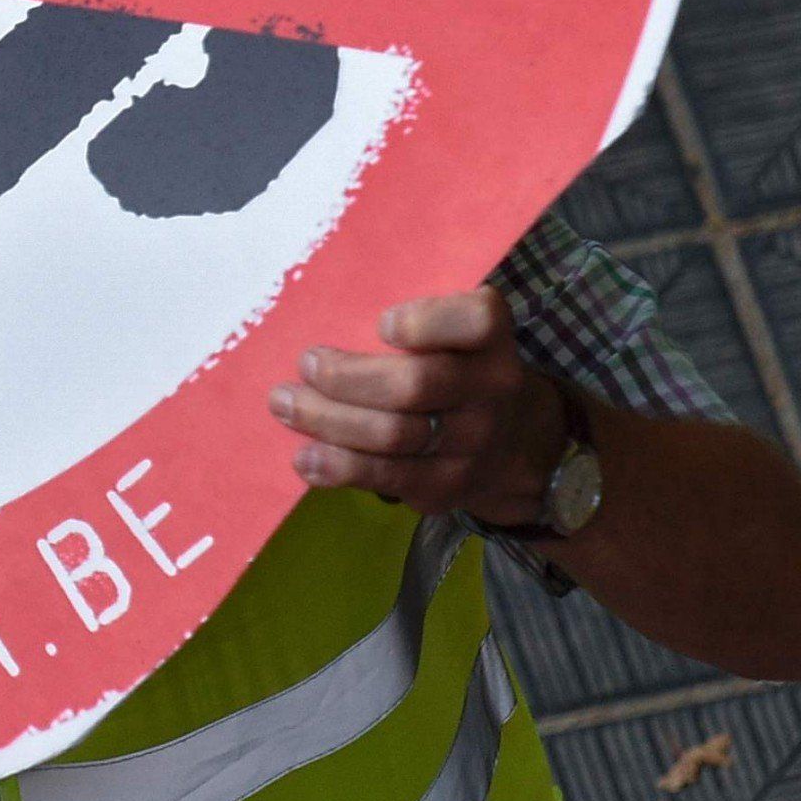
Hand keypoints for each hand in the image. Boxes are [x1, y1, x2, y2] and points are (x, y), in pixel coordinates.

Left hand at [267, 287, 569, 522]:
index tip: (381, 324)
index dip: (426, 323)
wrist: (514, 441)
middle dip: (346, 377)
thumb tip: (321, 315)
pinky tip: (306, 458)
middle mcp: (492, 388)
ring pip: (392, 435)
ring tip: (286, 404)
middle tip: (305, 365)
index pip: (476, 321)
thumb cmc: (457, 367)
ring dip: (328, 420)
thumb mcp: (455, 334)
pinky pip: (387, 478)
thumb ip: (414, 322)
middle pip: (414, 385)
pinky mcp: (448, 485)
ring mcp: (472, 442)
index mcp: (491, 338)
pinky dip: (339, 467)